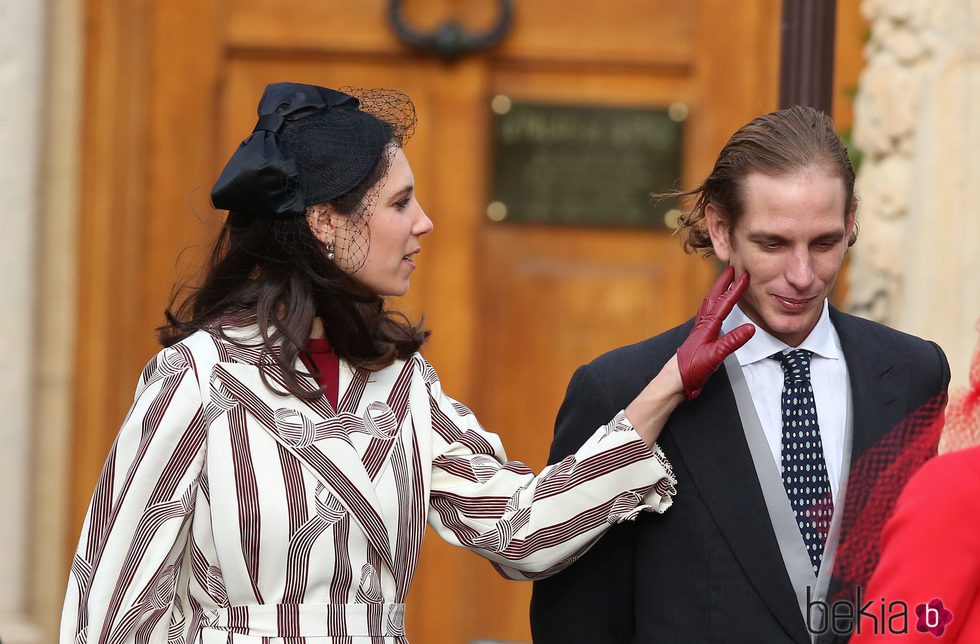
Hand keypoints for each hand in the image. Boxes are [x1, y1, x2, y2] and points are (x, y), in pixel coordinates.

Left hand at [676, 266, 754, 399]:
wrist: (676, 379)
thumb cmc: (693, 368)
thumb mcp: (716, 355)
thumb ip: (733, 341)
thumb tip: (751, 328)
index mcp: (708, 325)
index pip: (724, 302)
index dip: (735, 289)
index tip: (745, 275)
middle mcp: (702, 323)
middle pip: (713, 297)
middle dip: (723, 282)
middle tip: (731, 268)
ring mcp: (700, 329)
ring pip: (709, 303)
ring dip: (717, 290)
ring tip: (724, 282)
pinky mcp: (699, 336)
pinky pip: (707, 313)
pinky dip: (713, 304)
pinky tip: (715, 308)